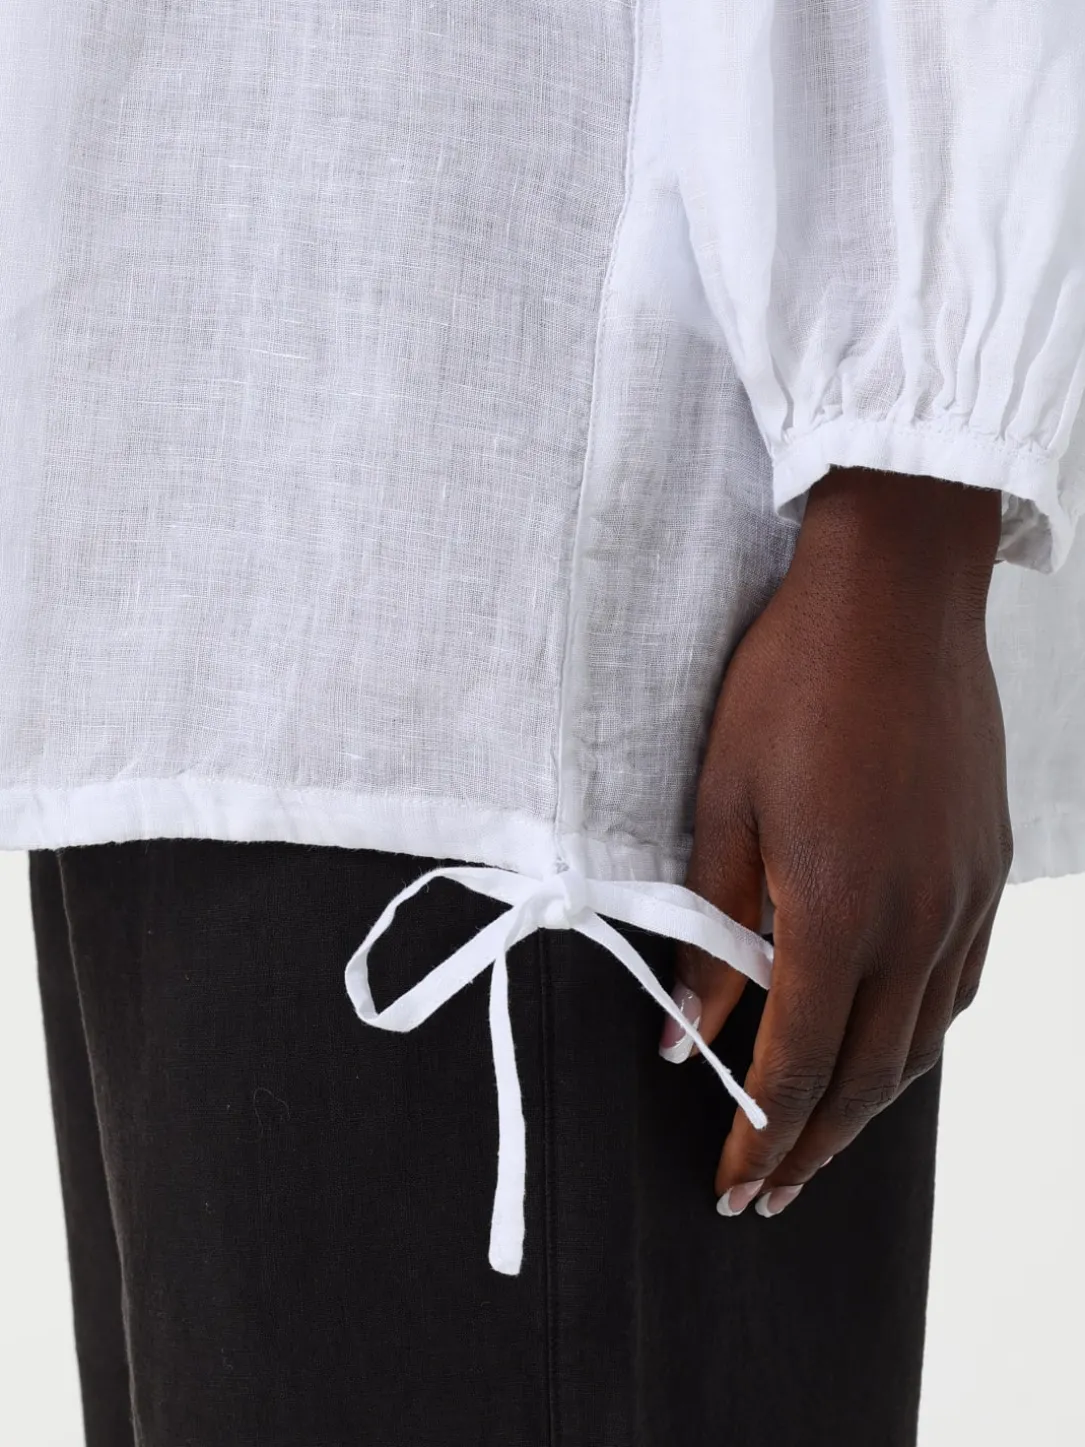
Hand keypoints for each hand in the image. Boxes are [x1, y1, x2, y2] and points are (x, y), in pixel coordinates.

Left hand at [661, 466, 1012, 1217]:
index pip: (797, 1068)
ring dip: (869, 1106)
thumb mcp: (722, 804)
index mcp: (838, 913)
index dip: (760, 1138)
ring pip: (922, 1043)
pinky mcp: (987, 866)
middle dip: (813, 1150)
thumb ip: (707, 931)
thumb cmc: (792, 684)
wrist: (896, 593)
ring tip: (822, 1146)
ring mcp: (964, 897)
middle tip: (769, 1197)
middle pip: (866, 1077)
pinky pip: (960, 985)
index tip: (730, 1186)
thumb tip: (684, 1034)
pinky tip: (891, 1048)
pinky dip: (918, 1038)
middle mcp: (917, 924)